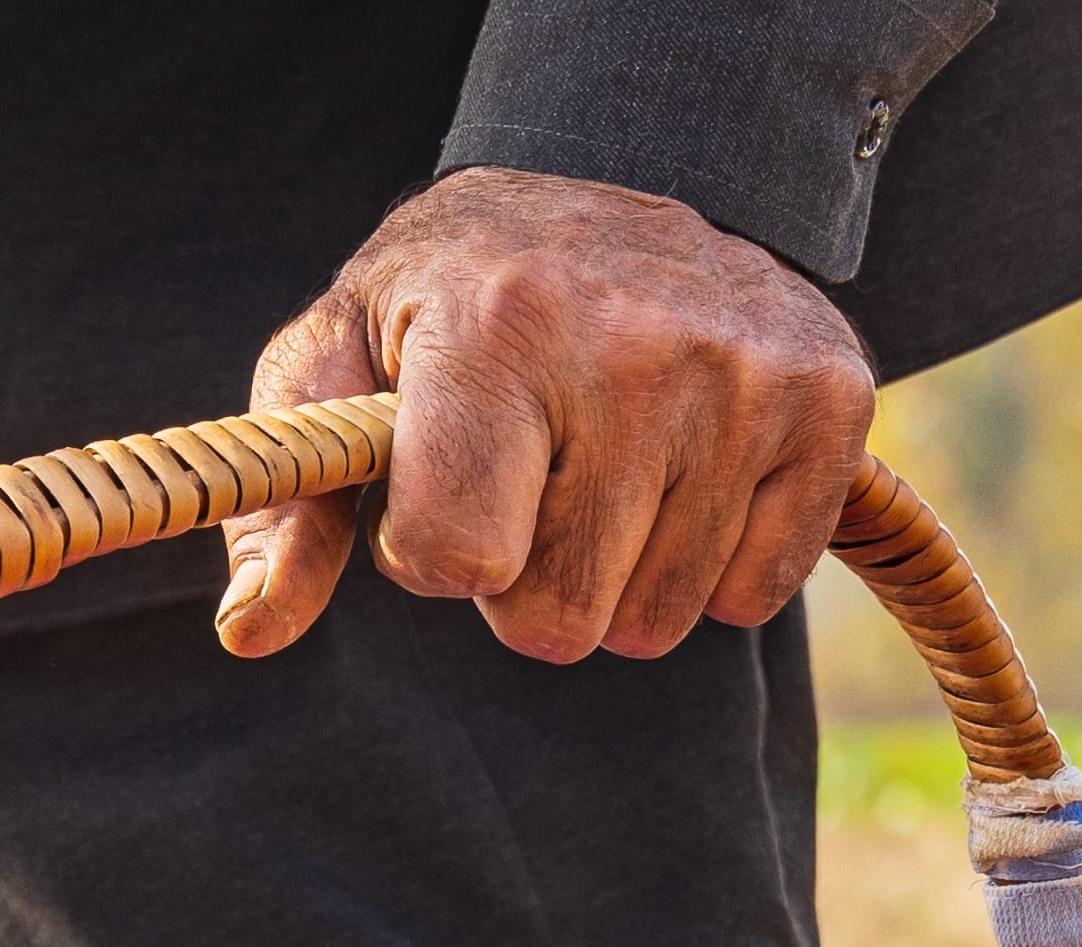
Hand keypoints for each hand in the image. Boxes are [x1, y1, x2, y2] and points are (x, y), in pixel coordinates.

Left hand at [219, 165, 874, 666]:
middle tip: (528, 481)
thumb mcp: (330, 369)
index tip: (439, 497)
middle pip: (560, 620)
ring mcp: (746, 374)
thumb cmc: (443, 302)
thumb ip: (281, 505)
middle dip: (524, 582)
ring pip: (658, 622)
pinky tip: (681, 475)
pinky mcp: (832, 400)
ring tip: (600, 469)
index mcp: (495, 332)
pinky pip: (755, 596)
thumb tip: (249, 631)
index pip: (460, 562)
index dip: (433, 557)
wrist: (608, 179)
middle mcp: (635, 346)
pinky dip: (710, 566)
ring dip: (615, 577)